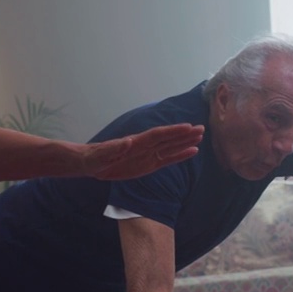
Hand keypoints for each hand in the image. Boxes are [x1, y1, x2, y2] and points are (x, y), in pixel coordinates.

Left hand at [83, 124, 204, 180]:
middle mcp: (144, 146)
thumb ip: (114, 149)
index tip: (188, 127)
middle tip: (201, 128)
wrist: (91, 163)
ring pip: (170, 147)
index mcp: (134, 143)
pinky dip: (180, 155)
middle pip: (168, 139)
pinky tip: (192, 151)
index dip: (172, 131)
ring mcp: (148, 155)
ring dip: (185, 142)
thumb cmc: (94, 158)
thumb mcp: (101, 155)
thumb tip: (127, 142)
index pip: (157, 135)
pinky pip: (167, 159)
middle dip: (184, 134)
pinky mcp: (148, 165)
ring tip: (201, 136)